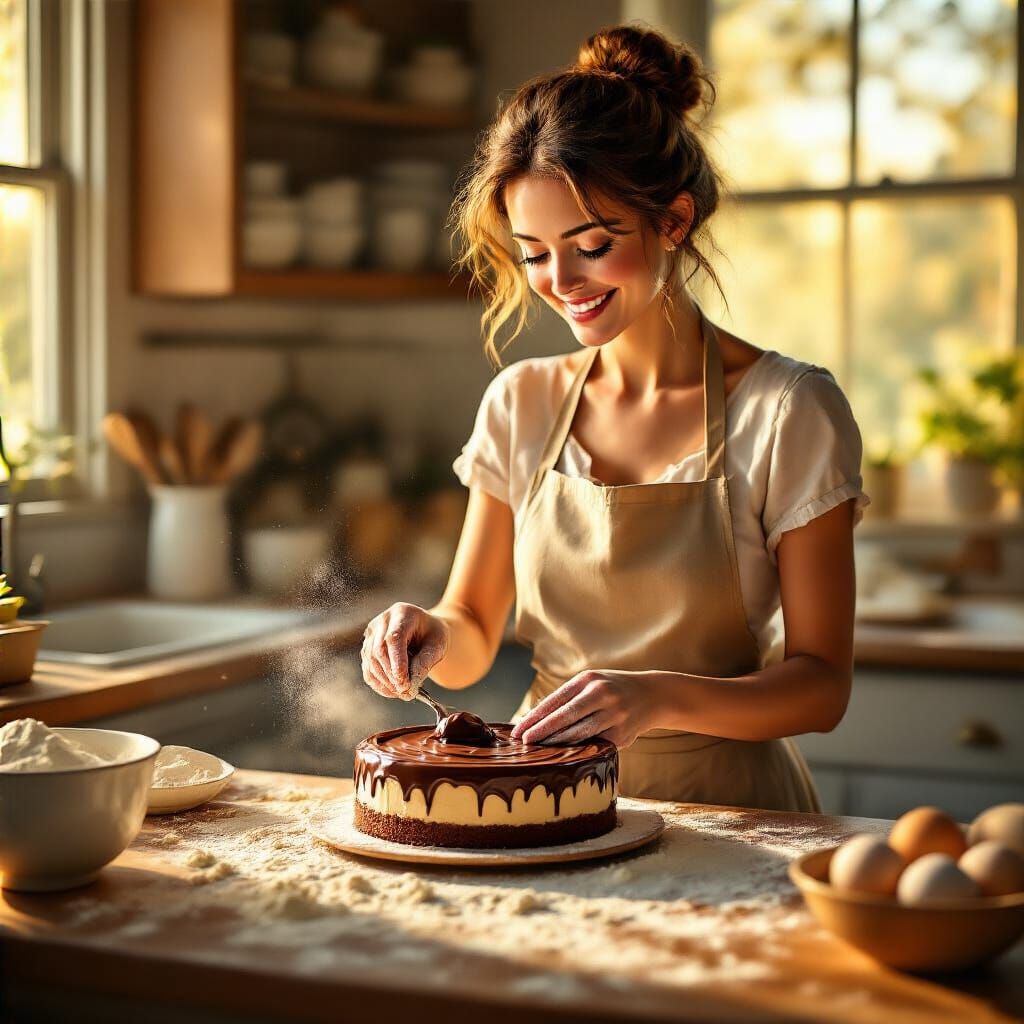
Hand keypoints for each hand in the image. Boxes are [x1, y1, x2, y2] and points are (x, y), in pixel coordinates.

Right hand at [361, 603, 449, 700]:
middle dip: (392, 675)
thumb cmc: (433, 635)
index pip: (394, 639)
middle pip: (379, 650)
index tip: (405, 683)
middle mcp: (383, 620)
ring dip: (385, 682)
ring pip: (371, 661)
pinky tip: (392, 691)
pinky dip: (379, 684)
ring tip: (403, 693)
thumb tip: (410, 684)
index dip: (397, 662)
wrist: (425, 630)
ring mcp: (372, 633)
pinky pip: (368, 669)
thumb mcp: (438, 645)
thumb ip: (425, 662)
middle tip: (406, 692)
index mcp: (403, 613)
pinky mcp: (367, 647)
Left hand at [510, 670, 657, 747]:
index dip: (535, 717)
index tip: (519, 730)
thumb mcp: (591, 683)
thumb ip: (567, 698)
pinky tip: (565, 754)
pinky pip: (595, 745)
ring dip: (557, 743)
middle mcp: (602, 695)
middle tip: (524, 742)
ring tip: (540, 749)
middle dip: (542, 732)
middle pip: (565, 717)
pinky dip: (579, 750)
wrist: (651, 695)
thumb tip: (535, 719)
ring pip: (579, 734)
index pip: (556, 701)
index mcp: (588, 680)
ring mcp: (614, 715)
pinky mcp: (622, 734)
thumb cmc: (611, 689)